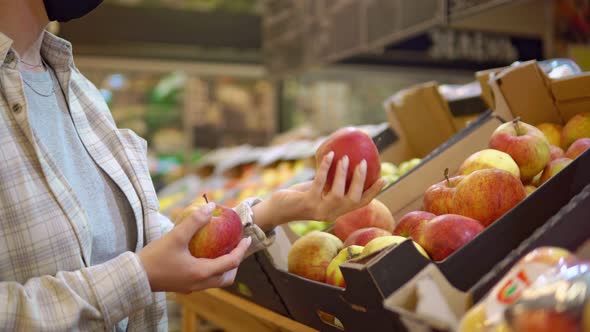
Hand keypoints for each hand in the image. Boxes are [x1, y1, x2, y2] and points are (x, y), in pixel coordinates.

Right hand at [138, 203, 251, 292]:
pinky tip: (205, 256)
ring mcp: (191, 287)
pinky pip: (205, 281)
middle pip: (226, 277)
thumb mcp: (176, 236)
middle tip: (236, 247)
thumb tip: (211, 206)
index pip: (231, 263)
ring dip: (224, 268)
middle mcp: (199, 284)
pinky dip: (212, 270)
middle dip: (235, 263)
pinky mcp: (183, 286)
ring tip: (223, 251)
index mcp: (201, 273)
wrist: (134, 277)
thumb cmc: (155, 257)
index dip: (242, 250)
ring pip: (215, 281)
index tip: (247, 239)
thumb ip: (194, 221)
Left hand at [252, 152, 385, 229]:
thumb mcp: (318, 189)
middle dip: (360, 181)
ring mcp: (319, 210)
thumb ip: (331, 181)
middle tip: (363, 163)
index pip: (361, 204)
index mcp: (337, 211)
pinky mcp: (307, 204)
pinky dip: (326, 169)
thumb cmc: (299, 196)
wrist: (277, 209)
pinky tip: (328, 156)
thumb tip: (345, 157)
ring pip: (338, 194)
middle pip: (353, 200)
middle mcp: (331, 214)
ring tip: (345, 158)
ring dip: (342, 174)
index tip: (385, 178)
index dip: (374, 192)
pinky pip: (320, 184)